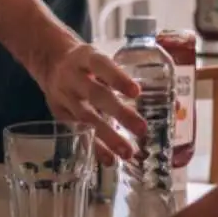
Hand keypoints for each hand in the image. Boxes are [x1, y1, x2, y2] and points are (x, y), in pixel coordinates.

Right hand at [40, 41, 145, 162]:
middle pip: (95, 95)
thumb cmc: (87, 63)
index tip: (136, 93)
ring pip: (87, 117)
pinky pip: (78, 131)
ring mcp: (65, 96)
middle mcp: (73, 76)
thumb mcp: (99, 58)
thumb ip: (122, 76)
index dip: (117, 78)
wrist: (50, 63)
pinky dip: (95, 146)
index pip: (101, 65)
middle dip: (119, 113)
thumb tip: (167, 102)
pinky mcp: (60, 113)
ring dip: (108, 136)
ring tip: (128, 152)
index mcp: (85, 57)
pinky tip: (110, 159)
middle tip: (142, 129)